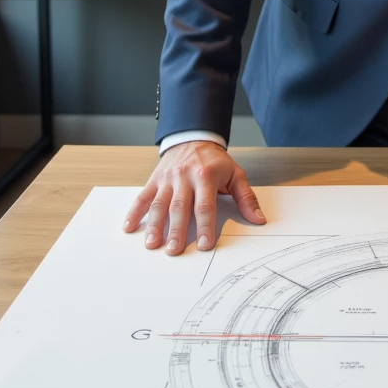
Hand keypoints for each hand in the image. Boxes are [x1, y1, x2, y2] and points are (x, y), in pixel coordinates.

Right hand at [122, 142, 265, 255]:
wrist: (194, 137)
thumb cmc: (215, 161)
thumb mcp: (235, 174)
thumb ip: (246, 198)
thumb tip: (259, 220)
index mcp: (206, 176)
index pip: (205, 205)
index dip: (204, 226)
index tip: (204, 245)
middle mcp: (185, 177)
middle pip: (180, 207)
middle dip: (176, 230)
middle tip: (174, 250)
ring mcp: (168, 179)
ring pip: (159, 204)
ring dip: (154, 225)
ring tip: (151, 244)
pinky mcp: (155, 180)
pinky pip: (143, 196)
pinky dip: (134, 212)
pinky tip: (129, 227)